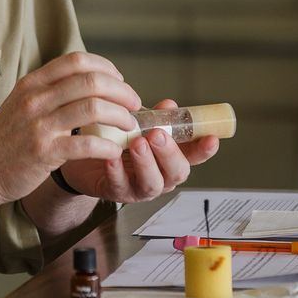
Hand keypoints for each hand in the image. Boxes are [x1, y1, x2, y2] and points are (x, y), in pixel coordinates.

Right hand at [0, 52, 140, 208]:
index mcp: (32, 83)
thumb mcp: (20, 104)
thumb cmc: (3, 142)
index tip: (118, 80)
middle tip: (133, 104)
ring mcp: (39, 125)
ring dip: (120, 116)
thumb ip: (48, 91)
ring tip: (128, 125)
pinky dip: (107, 146)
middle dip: (121, 91)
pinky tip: (114, 150)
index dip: (105, 67)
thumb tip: (85, 83)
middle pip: (91, 81)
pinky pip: (86, 143)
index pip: (77, 60)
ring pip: (93, 108)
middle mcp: (36, 99)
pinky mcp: (44, 152)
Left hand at [59, 99, 219, 202]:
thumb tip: (170, 105)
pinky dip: (116, 171)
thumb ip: (157, 119)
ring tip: (137, 143)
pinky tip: (111, 157)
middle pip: (176, 173)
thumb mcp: (140, 127)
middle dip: (169, 153)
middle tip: (158, 134)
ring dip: (146, 162)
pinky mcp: (115, 192)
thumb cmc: (119, 142)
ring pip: (151, 183)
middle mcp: (160, 177)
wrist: (86, 156)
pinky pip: (118, 184)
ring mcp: (138, 188)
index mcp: (170, 160)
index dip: (204, 150)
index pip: (193, 156)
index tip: (211, 138)